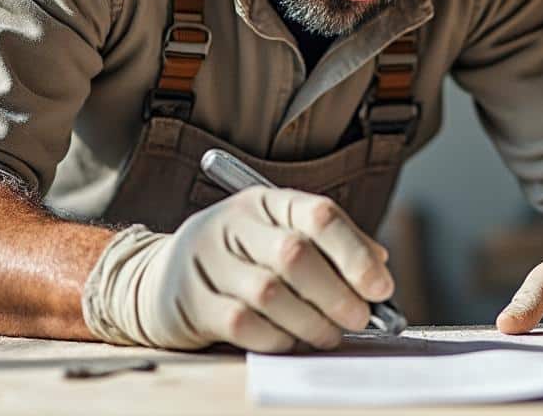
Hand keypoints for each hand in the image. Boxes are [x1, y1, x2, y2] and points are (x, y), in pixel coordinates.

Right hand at [81, 188, 392, 351]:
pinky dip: (277, 338)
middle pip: (295, 254)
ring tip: (330, 334)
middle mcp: (233, 224)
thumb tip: (379, 265)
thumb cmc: (238, 260)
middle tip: (359, 318)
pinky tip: (290, 340)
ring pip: (271, 293)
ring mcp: (207, 261)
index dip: (355, 253)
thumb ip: (329, 246)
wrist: (161, 280)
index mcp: (264, 201)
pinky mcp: (191, 301)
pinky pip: (243, 324)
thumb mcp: (279, 236)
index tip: (381, 287)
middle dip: (337, 293)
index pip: (318, 214)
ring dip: (311, 321)